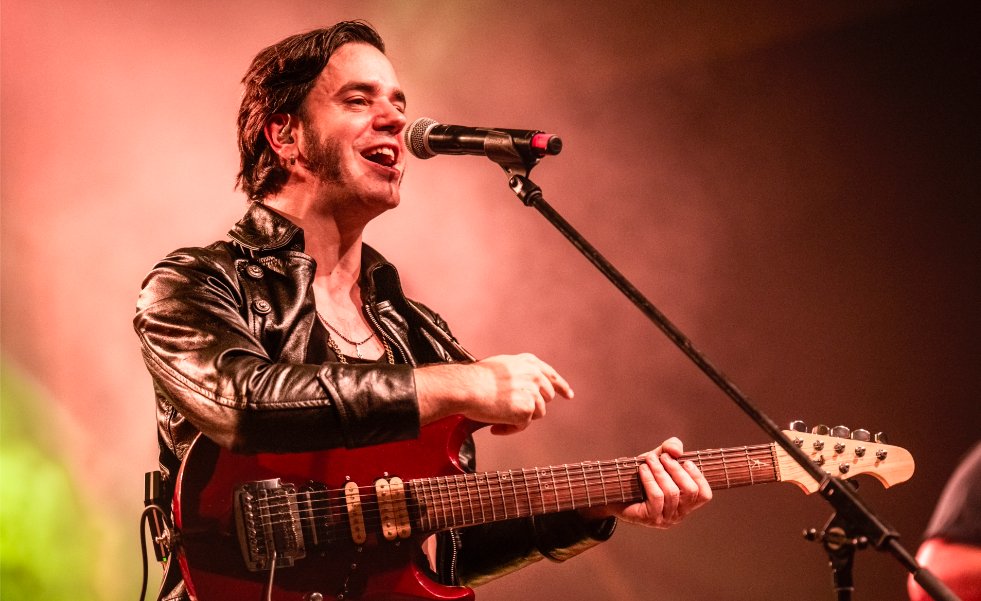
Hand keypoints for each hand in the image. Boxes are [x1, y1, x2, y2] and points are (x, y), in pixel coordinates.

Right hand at [415, 353, 573, 433]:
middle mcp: (534, 375)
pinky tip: (496, 426)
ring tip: (499, 418)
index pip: (552, 375)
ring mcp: (532, 392)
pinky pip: (523, 426)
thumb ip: (518, 373)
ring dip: (519, 419)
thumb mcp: (502, 366)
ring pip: (536, 413)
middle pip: (546, 398)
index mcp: (528, 363)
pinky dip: (510, 429)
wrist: (466, 387)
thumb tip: (523, 389)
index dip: (561, 387)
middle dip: (532, 406)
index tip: (568, 395)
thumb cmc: (475, 378)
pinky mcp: (527, 410)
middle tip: (514, 412)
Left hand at [579, 438, 711, 527]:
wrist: (613, 492)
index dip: (699, 477)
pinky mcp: (650, 519)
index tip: (686, 461)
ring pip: (672, 493)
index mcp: (685, 502)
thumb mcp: (657, 458)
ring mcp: (665, 519)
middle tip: (663, 457)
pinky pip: (656, 497)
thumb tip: (677, 451)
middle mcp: (678, 514)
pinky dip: (650, 480)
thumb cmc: (640, 477)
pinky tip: (642, 469)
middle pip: (690, 492)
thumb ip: (670, 448)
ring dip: (661, 472)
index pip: (704, 495)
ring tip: (650, 459)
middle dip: (677, 470)